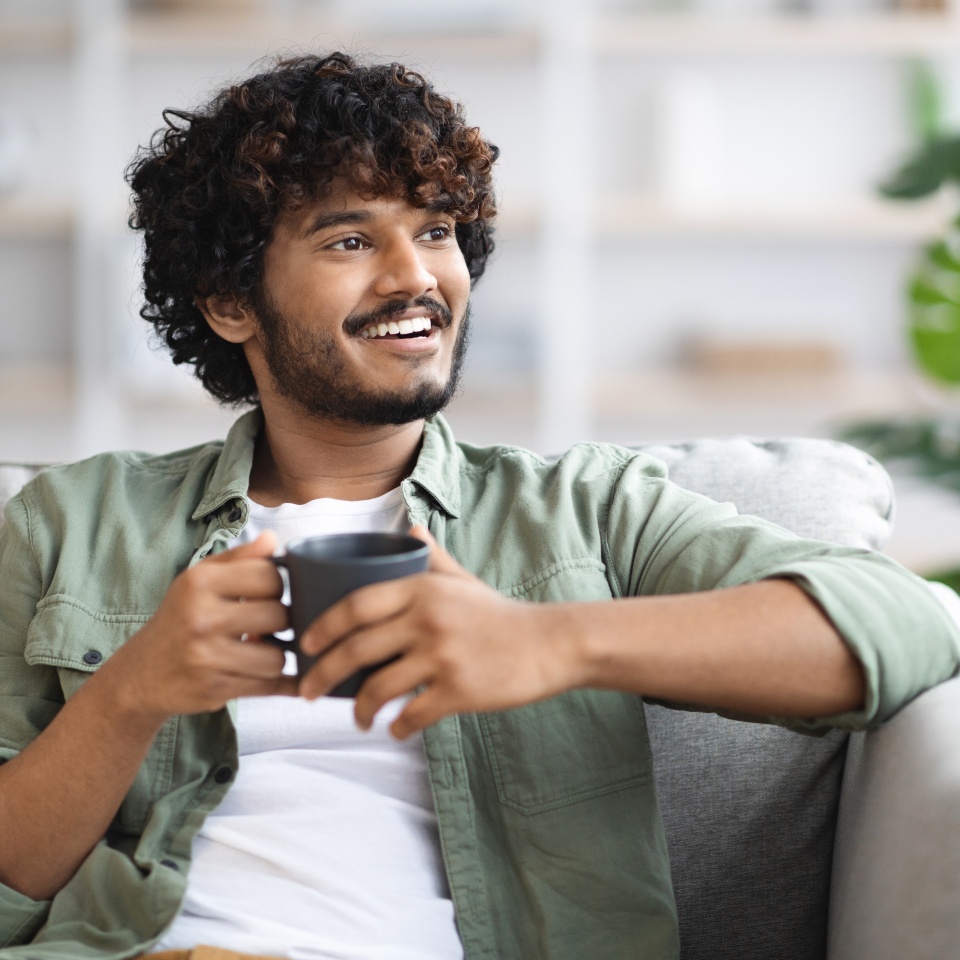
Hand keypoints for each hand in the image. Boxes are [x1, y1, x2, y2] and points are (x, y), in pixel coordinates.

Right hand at [98, 532, 295, 725]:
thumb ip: (240, 558)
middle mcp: (201, 618)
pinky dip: (280, 684)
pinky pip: (268, 686)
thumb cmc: (180, 619)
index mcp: (199, 583)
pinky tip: (281, 678)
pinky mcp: (213, 690)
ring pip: (276, 657)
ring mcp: (206, 657)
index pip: (269, 576)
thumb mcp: (200, 579)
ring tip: (261, 650)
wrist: (142, 674)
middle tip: (268, 625)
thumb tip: (273, 540)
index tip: (268, 594)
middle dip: (280, 622)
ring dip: (275, 656)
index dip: (277, 586)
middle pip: (278, 616)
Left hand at [298, 526, 586, 738]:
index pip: (356, 605)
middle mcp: (427, 620)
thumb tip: (411, 528)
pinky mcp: (459, 690)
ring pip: (379, 688)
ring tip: (357, 719)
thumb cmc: (500, 614)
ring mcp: (442, 657)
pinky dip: (398, 727)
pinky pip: (412, 714)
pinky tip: (396, 729)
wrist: (549, 644)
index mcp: (422, 590)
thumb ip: (433, 558)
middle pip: (356, 649)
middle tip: (307, 692)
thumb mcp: (463, 581)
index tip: (305, 643)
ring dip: (358, 710)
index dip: (323, 625)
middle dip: (322, 675)